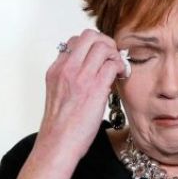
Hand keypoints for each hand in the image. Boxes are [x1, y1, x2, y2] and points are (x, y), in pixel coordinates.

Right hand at [37, 29, 125, 165]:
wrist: (57, 143)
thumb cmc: (61, 126)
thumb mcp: (59, 95)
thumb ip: (70, 79)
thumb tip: (90, 72)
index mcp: (56, 69)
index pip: (75, 41)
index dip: (93, 46)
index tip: (101, 58)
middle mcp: (66, 68)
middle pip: (90, 36)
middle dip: (106, 42)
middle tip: (113, 58)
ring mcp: (80, 76)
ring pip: (102, 45)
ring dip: (115, 54)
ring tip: (117, 68)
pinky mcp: (94, 88)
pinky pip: (112, 64)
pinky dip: (120, 66)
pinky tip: (121, 77)